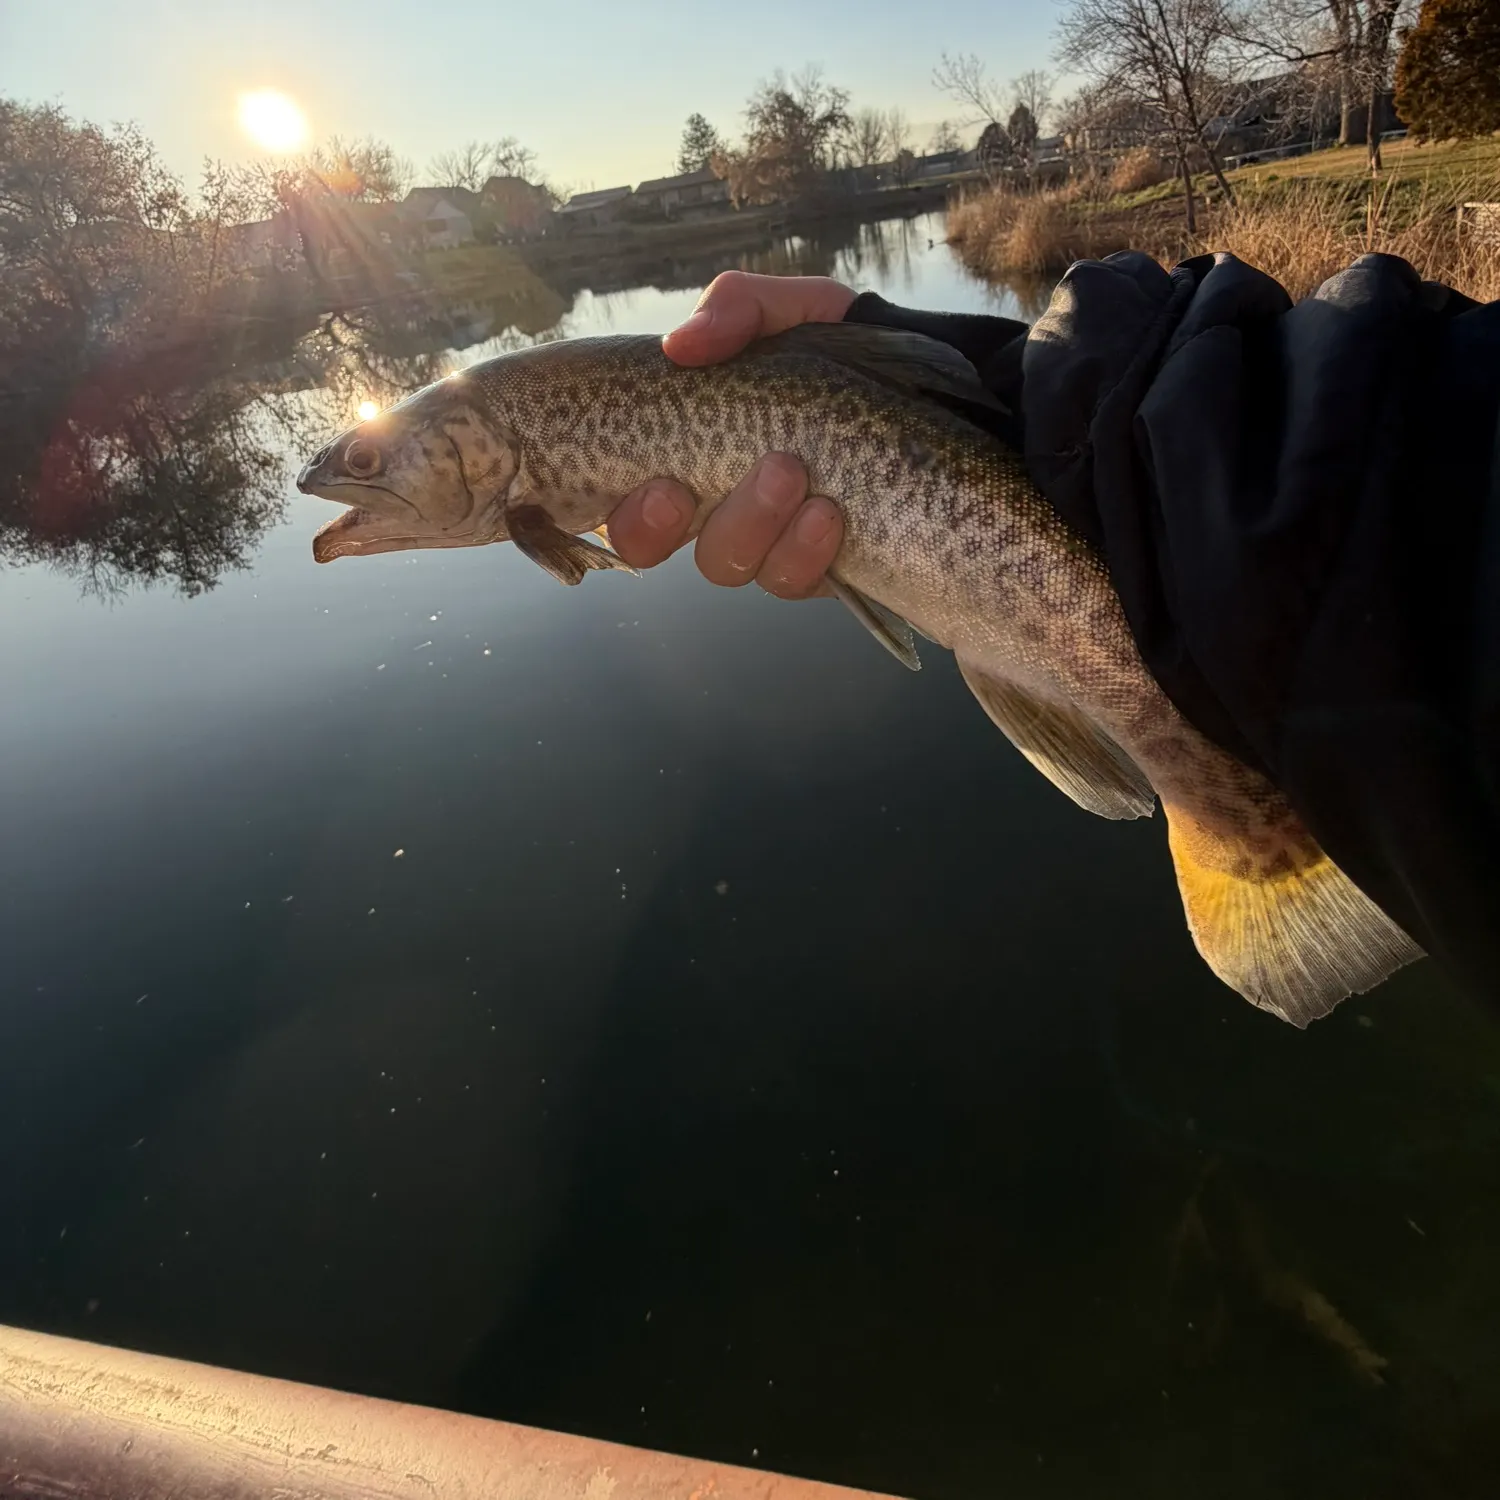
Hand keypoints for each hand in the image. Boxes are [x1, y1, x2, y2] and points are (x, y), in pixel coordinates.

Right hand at [608, 272, 855, 597]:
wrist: (941, 391)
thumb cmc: (849, 349)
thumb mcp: (793, 310)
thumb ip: (736, 308)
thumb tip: (679, 346)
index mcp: (686, 445)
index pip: (622, 495)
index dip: (623, 509)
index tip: (657, 483)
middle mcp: (711, 500)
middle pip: (650, 545)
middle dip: (662, 525)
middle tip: (692, 486)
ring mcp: (764, 540)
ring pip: (725, 563)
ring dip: (749, 524)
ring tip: (793, 473)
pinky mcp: (818, 568)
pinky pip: (791, 582)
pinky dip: (803, 552)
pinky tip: (830, 515)